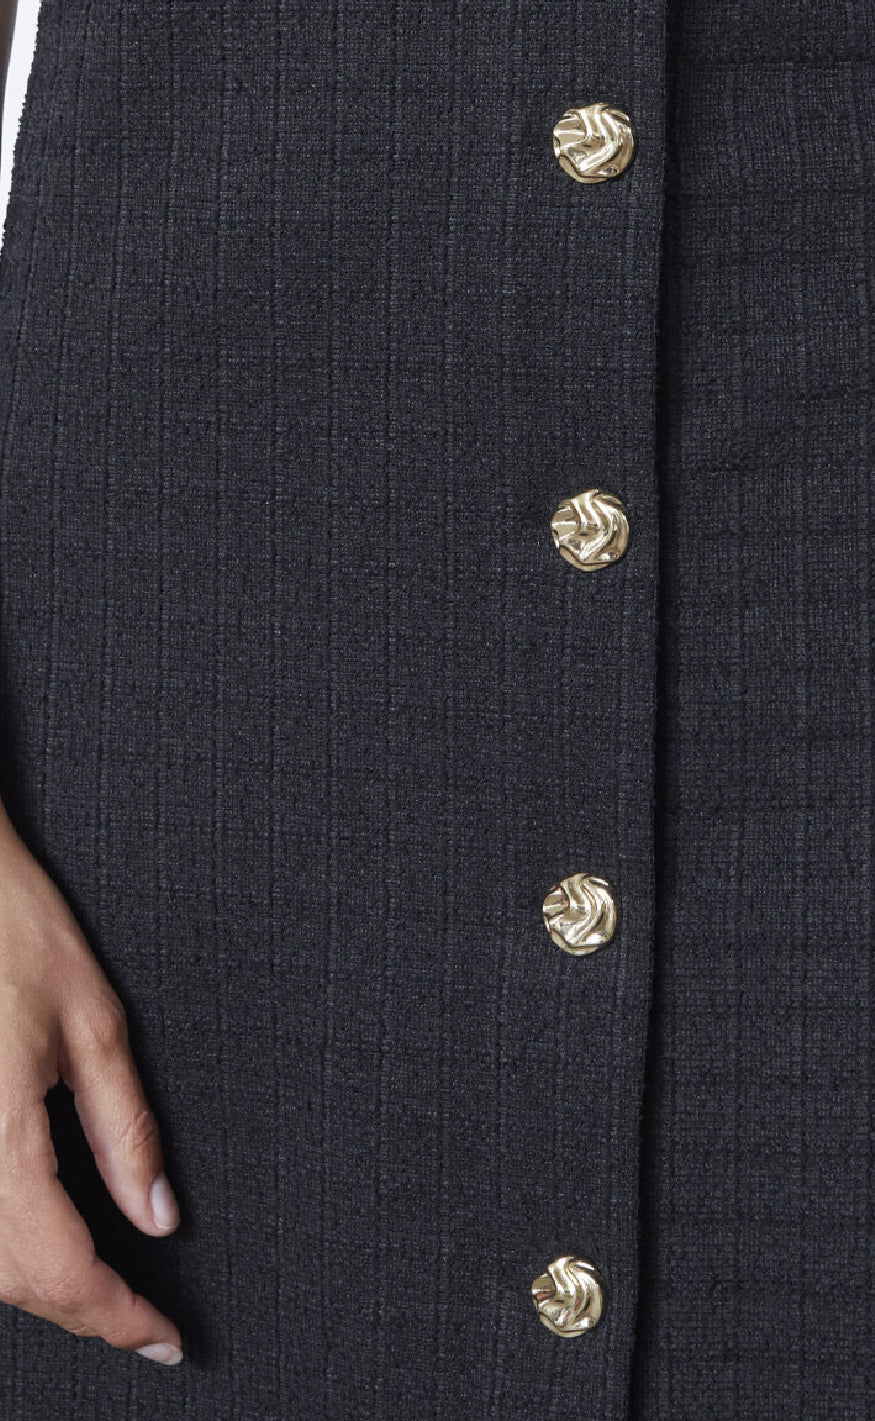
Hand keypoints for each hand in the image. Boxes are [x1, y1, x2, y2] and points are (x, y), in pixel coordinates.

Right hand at [0, 803, 182, 1363]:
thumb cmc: (15, 930)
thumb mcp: (96, 1023)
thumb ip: (125, 1128)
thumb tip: (156, 1212)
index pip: (60, 1267)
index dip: (116, 1316)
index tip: (161, 1336)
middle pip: (12, 1282)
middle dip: (82, 1313)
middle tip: (142, 1321)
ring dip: (39, 1289)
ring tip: (100, 1294)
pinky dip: (3, 1253)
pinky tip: (38, 1243)